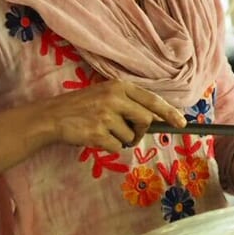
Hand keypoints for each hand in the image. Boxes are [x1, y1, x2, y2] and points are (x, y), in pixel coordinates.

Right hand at [41, 80, 186, 151]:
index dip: (169, 112)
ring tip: (103, 131)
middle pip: (146, 120)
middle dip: (140, 130)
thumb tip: (156, 118)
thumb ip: (128, 103)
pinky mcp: (98, 133)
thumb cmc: (82, 107)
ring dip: (122, 140)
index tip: (181, 122)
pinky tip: (96, 137)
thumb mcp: (105, 95)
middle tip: (128, 132)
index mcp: (119, 86)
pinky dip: (110, 147)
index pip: (152, 99)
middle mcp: (114, 98)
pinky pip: (118, 147)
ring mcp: (106, 116)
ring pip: (131, 136)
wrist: (52, 117)